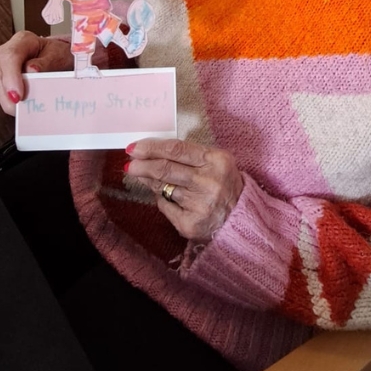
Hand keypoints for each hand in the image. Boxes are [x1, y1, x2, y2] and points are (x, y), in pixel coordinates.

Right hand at [0, 31, 104, 114]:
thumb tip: (32, 70)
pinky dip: (14, 104)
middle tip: (25, 109)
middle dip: (9, 95)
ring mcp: (3, 68)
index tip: (18, 96)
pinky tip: (26, 108)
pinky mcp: (3, 82)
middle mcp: (7, 53)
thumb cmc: (58, 55)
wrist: (57, 58)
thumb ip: (47, 62)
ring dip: (11, 102)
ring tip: (29, 109)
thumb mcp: (59, 55)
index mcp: (22, 41)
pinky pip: (3, 96)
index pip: (10, 56)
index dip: (11, 77)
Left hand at [125, 138, 244, 241]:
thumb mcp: (214, 163)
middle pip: (166, 169)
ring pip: (164, 188)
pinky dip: (163, 199)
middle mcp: (209, 182)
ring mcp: (200, 204)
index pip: (177, 149)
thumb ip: (188, 156)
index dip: (152, 147)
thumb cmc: (223, 184)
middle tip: (130, 163)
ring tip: (143, 175)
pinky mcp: (191, 223)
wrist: (241, 218)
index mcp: (217, 161)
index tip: (135, 148)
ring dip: (149, 181)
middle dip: (143, 165)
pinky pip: (166, 206)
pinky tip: (167, 196)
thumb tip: (151, 152)